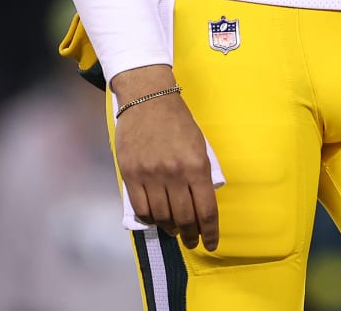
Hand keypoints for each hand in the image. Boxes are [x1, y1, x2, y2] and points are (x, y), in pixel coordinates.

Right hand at [110, 65, 219, 250]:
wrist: (147, 97)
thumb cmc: (178, 120)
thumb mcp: (199, 145)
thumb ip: (201, 173)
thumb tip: (200, 203)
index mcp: (197, 166)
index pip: (206, 210)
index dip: (209, 232)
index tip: (210, 244)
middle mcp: (174, 174)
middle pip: (184, 218)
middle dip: (190, 235)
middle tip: (191, 240)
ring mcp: (150, 175)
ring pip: (161, 216)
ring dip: (170, 228)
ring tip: (173, 229)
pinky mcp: (130, 174)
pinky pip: (141, 208)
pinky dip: (150, 218)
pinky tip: (155, 218)